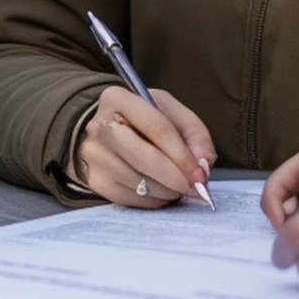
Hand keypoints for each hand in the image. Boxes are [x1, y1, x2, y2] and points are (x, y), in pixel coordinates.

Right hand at [74, 86, 215, 209]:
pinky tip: (163, 191)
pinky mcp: (95, 181)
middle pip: (145, 158)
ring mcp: (95, 156)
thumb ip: (194, 132)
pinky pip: (131, 199)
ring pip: (139, 183)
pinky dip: (154, 200)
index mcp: (118, 98)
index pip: (157, 128)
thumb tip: (204, 162)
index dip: (183, 154)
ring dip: (168, 190)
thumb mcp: (169, 111)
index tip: (201, 172)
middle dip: (177, 177)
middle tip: (197, 187)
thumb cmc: (144, 119)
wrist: (106, 130)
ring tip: (181, 186)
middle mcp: (100, 127)